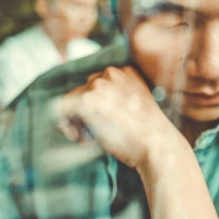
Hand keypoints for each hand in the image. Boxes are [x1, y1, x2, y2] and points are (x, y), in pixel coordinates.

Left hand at [55, 66, 182, 169]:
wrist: (158, 146)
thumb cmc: (150, 135)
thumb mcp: (138, 108)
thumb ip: (118, 101)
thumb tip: (96, 110)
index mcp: (126, 73)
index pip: (97, 85)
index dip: (95, 107)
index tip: (99, 125)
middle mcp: (112, 73)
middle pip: (83, 91)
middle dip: (83, 114)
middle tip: (90, 136)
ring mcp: (98, 85)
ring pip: (71, 99)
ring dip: (75, 120)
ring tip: (87, 139)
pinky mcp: (87, 100)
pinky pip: (60, 108)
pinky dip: (66, 124)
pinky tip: (80, 139)